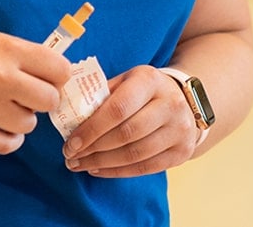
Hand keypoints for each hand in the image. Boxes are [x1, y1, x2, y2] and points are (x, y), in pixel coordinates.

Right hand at [0, 27, 71, 154]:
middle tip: (28, 95)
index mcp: (7, 49)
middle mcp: (0, 77)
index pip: (59, 69)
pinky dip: (9, 138)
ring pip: (29, 124)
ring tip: (6, 108)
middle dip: (42, 99)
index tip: (48, 78)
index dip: (57, 75)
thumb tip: (55, 76)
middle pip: (49, 99)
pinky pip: (6, 145)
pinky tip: (0, 126)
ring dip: (22, 118)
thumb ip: (21, 57)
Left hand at [61, 65, 199, 176]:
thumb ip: (101, 93)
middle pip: (126, 134)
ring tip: (80, 165)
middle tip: (70, 157)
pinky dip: (118, 171)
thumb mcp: (126, 80)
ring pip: (135, 154)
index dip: (92, 129)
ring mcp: (179, 130)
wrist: (184, 100)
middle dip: (94, 148)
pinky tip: (98, 169)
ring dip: (102, 163)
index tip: (70, 143)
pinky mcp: (181, 152)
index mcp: (149, 80)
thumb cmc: (143, 90)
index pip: (118, 108)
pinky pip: (145, 168)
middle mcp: (169, 104)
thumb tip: (68, 111)